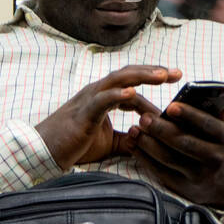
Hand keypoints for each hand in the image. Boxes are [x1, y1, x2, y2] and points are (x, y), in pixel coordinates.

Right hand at [36, 66, 180, 170]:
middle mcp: (98, 92)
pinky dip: (118, 94)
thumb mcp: (108, 143)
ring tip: (163, 75)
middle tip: (178, 73)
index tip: (176, 84)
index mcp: (103, 97)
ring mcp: (90, 99)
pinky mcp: (84, 113)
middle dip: (154, 71)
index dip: (154, 84)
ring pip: (118, 80)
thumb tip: (147, 140)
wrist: (44, 151)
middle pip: (129, 74)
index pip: (133, 85)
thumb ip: (127, 139)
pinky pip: (102, 99)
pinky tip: (133, 93)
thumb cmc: (73, 144)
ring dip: (142, 76)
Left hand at [126, 99, 223, 209]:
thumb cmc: (218, 143)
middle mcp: (214, 158)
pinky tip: (133, 144)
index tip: (170, 106)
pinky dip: (144, 157)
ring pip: (168, 159)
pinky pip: (159, 171)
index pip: (207, 124)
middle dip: (161, 130)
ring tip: (134, 130)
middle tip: (143, 118)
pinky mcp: (181, 187)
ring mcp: (197, 175)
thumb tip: (213, 89)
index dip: (189, 115)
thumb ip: (219, 108)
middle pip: (184, 143)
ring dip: (148, 144)